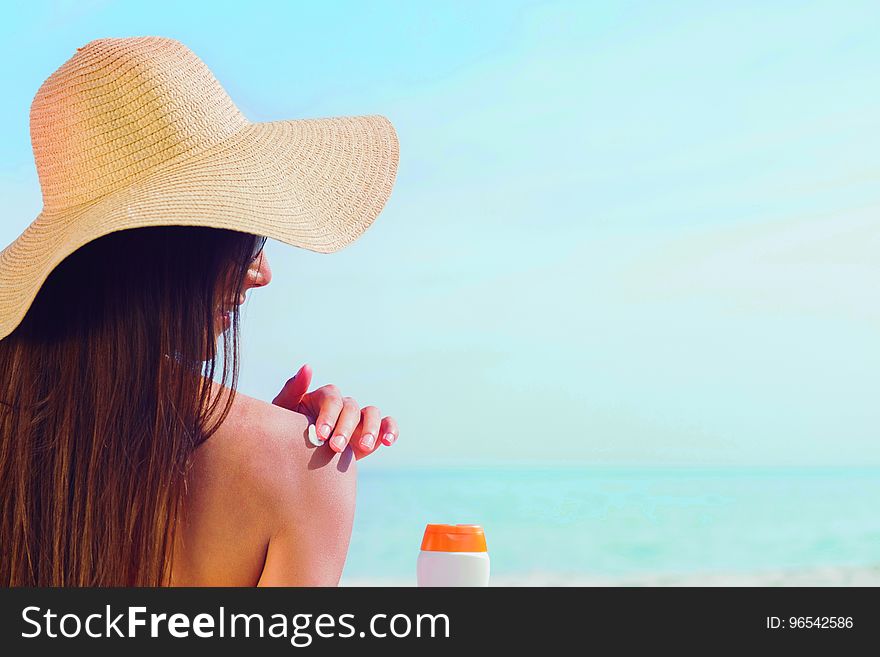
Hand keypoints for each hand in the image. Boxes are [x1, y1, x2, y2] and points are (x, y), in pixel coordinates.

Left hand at [272, 364, 399, 460]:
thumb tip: (308, 367)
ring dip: (370, 428)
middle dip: (345, 428)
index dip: (328, 415)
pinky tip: (388, 442)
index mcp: (323, 398)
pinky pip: (386, 425)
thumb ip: (292, 391)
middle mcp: (343, 406)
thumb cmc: (285, 434)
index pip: (332, 398)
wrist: (297, 462)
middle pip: (351, 407)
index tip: (321, 435)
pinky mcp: (372, 433)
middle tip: (336, 447)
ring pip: (372, 413)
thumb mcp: (283, 413)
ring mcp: (358, 419)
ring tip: (363, 447)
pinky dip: (390, 429)